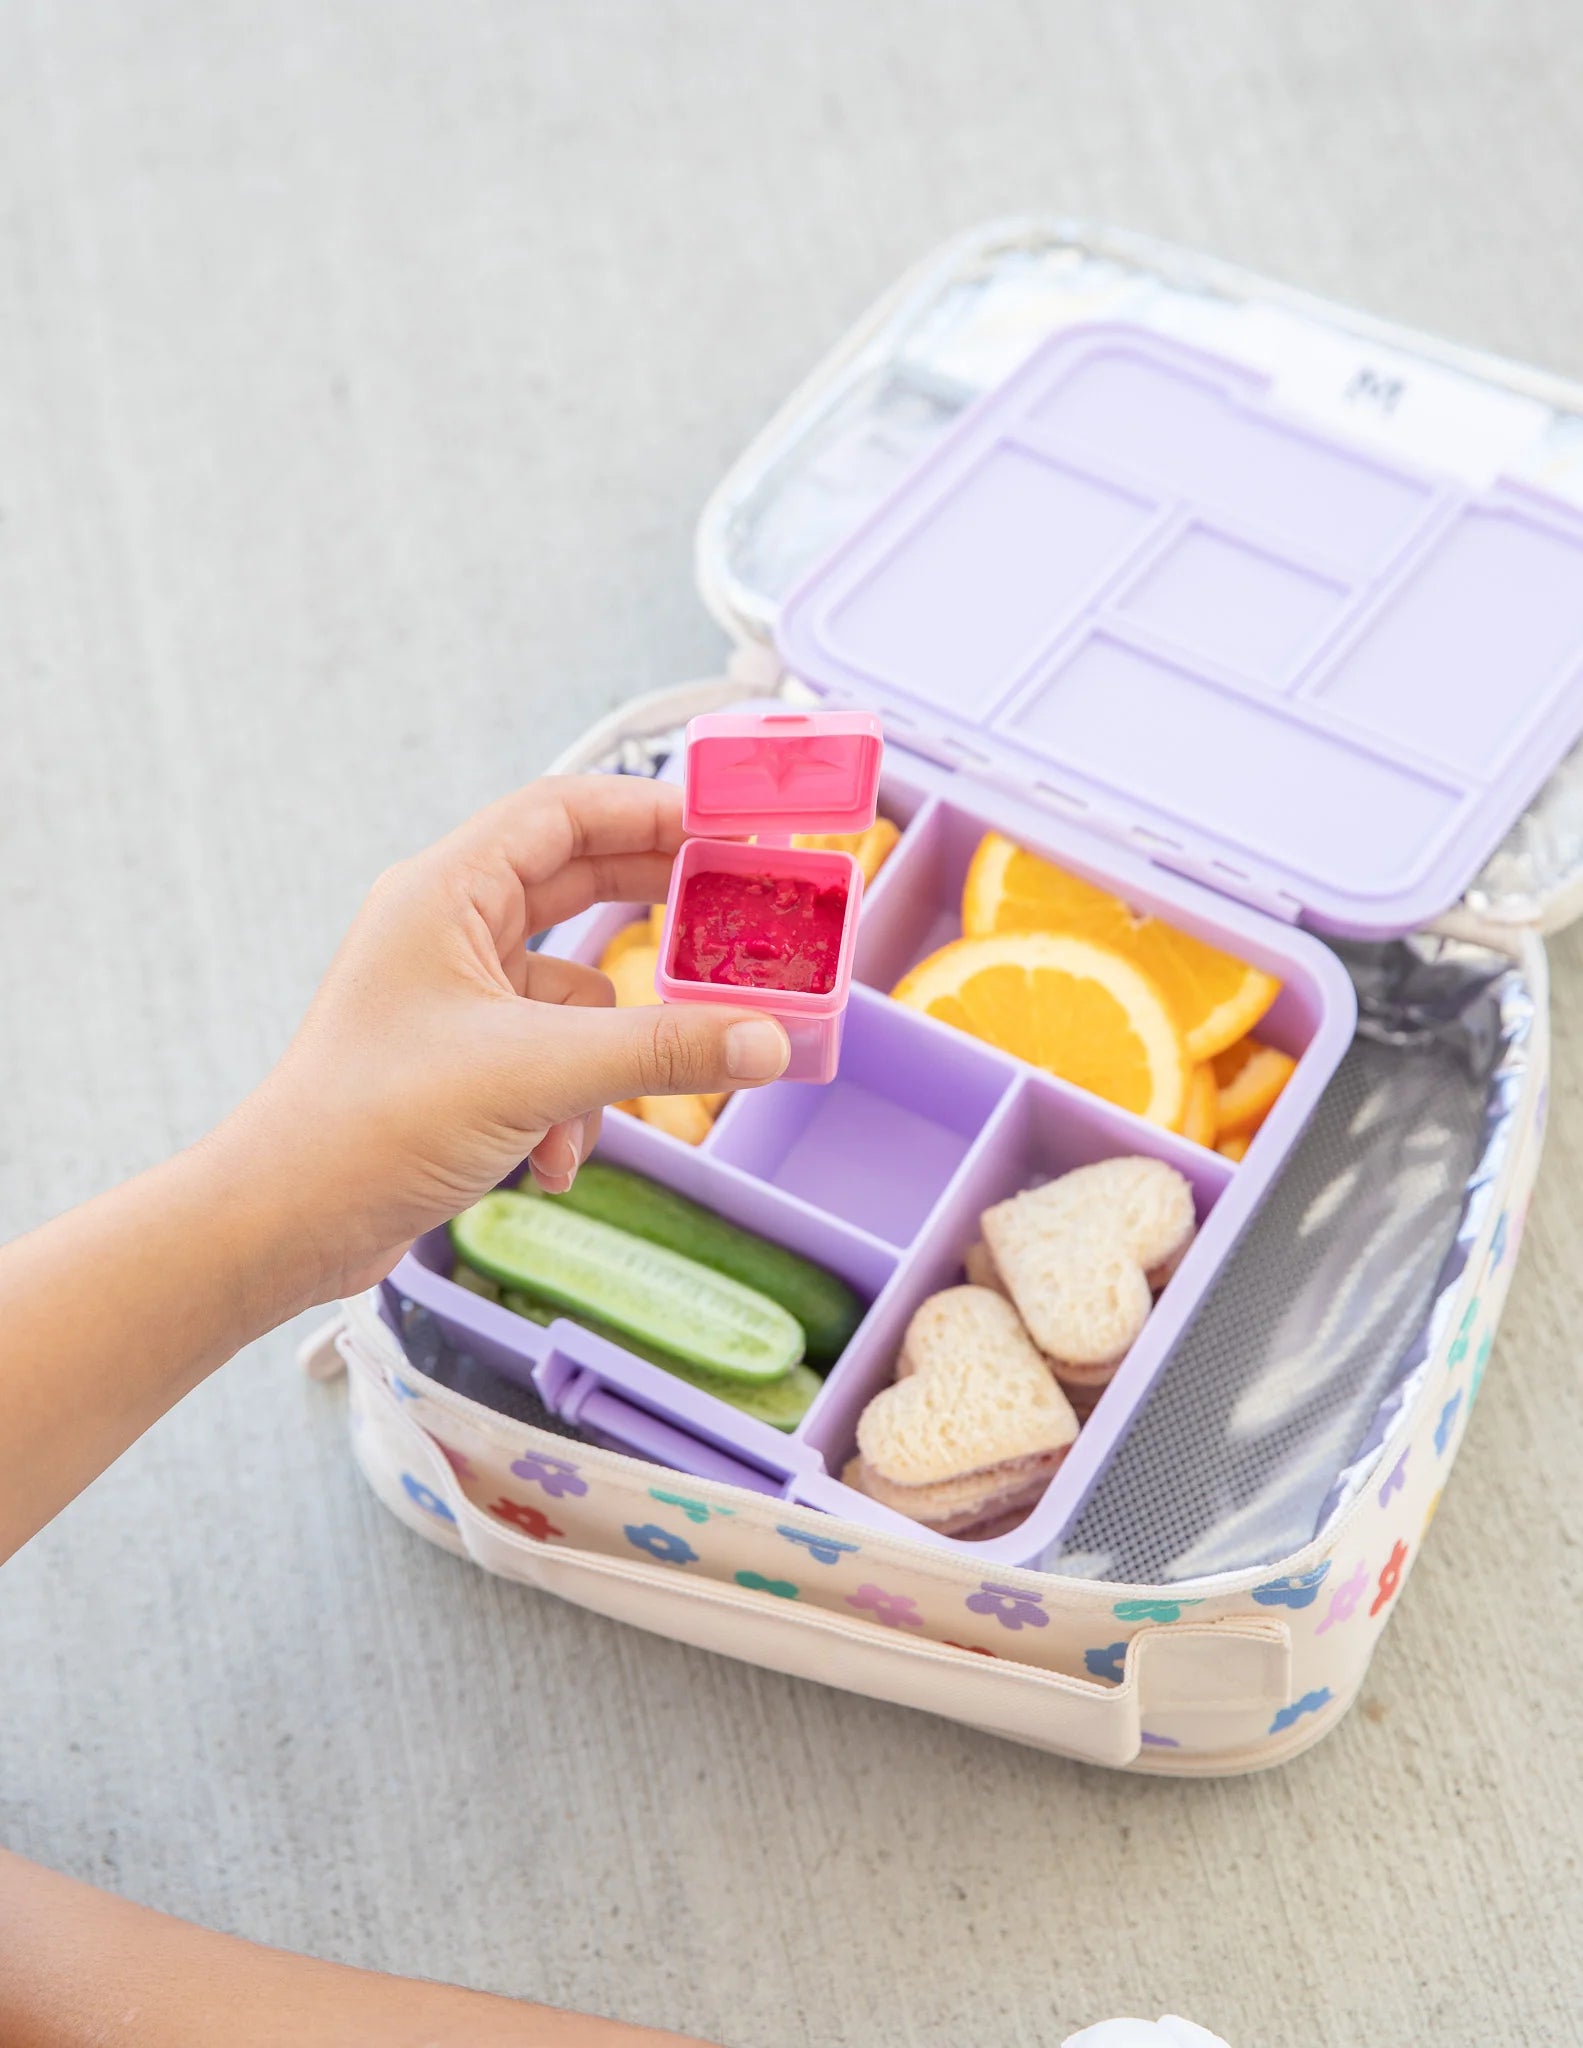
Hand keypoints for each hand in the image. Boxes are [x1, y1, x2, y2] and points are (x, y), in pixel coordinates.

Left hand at [227, 775, 788, 1300]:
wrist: (283, 1226)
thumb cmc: (370, 1124)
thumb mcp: (534, 1074)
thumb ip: (660, 1049)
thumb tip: (769, 1040)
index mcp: (444, 892)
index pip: (563, 811)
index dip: (650, 810)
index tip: (730, 829)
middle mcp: (446, 931)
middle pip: (577, 886)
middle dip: (654, 916)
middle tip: (738, 917)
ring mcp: (454, 998)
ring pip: (574, 994)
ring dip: (604, 1056)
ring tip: (596, 1110)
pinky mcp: (462, 1062)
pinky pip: (552, 1059)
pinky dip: (568, 1108)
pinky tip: (550, 1161)